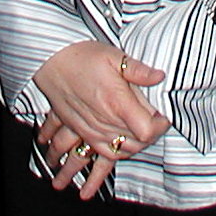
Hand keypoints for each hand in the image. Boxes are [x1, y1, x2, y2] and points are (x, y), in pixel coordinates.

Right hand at [33, 42, 169, 199]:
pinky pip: (99, 154)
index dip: (160, 126)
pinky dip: (109, 159)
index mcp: (116, 103)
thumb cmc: (82, 56)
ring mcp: (91, 130)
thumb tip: (160, 76)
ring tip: (142, 139)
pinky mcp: (81, 132)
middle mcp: (104, 122)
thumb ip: (138, 70)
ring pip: (118, 153)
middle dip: (150, 138)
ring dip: (132, 149)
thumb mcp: (113, 56)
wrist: (50, 61)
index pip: (147, 131)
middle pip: (136, 145)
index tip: (164, 115)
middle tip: (156, 125)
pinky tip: (117, 152)